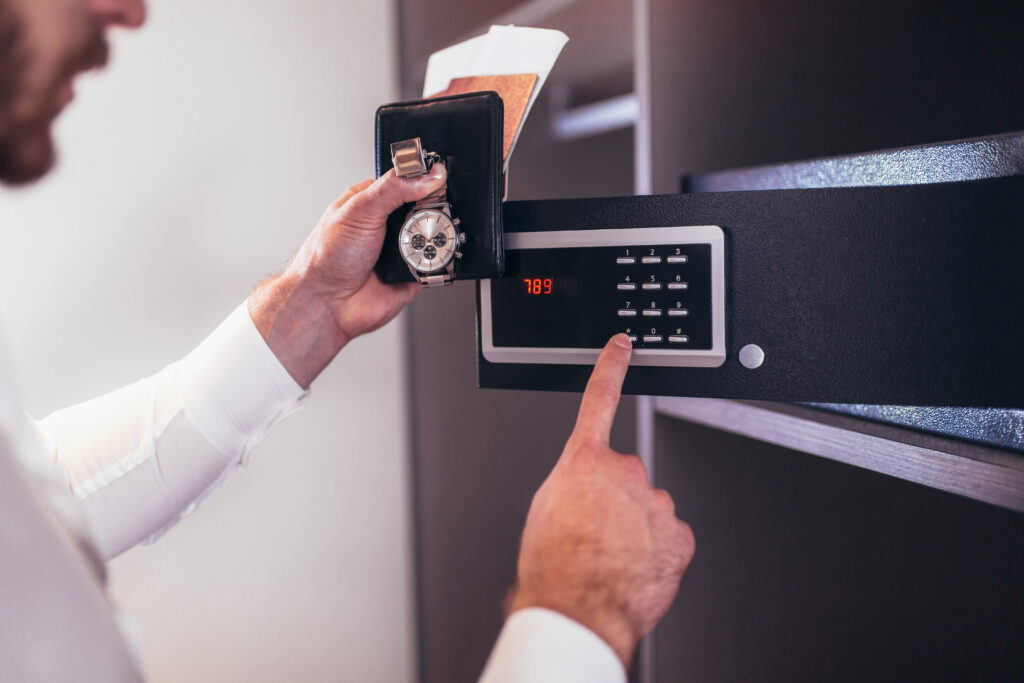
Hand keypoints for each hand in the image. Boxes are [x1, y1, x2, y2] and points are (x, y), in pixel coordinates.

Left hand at [248, 163, 446, 386]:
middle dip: (435, 212)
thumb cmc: (327, 258)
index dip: (426, 180)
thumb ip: (394, 188)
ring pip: (435, 237)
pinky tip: (426, 261)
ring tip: (423, 242)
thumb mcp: (360, 210)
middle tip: (429, 217)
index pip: (409, 181)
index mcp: (373, 202)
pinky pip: (437, 265)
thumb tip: (428, 175)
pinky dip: (437, 263)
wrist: (327, 304)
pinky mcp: (413, 274)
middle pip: (428, 209)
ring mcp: (402, 250)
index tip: (440, 181)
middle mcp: (388, 224)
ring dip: (435, 238)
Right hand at [507, 334, 695, 668]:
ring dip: (635, 528)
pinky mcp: (680, 534)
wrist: (579, 608)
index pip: (599, 400)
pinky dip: (655, 551)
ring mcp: (657, 502)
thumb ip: (572, 485)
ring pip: (648, 509)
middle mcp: (626, 473)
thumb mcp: (543, 510)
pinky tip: (634, 568)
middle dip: (615, 499)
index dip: (611, 368)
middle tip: (595, 533)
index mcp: (586, 462)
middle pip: (625, 477)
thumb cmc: (553, 567)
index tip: (623, 346)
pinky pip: (668, 536)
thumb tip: (584, 493)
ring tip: (611, 558)